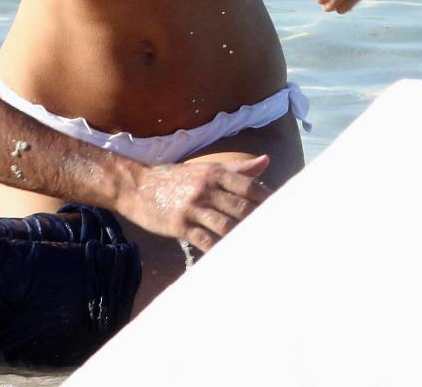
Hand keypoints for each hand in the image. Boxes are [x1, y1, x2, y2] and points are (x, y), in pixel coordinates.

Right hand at [116, 154, 270, 252]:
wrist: (135, 185)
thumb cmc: (174, 179)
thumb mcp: (205, 169)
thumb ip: (237, 169)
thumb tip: (267, 161)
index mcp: (214, 173)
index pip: (250, 187)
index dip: (269, 201)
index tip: (286, 214)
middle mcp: (206, 188)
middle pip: (242, 208)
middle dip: (263, 224)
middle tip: (281, 238)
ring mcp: (192, 207)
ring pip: (227, 226)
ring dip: (245, 240)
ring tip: (262, 252)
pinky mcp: (179, 225)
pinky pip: (205, 241)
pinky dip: (221, 251)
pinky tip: (233, 259)